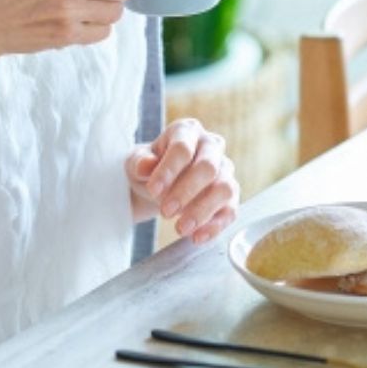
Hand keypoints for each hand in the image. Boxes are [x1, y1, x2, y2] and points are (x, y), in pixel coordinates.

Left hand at [126, 119, 239, 243]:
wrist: (155, 186)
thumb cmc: (148, 168)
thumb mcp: (136, 163)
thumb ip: (140, 162)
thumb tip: (146, 165)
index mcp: (187, 131)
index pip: (183, 148)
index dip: (169, 170)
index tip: (153, 190)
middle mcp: (211, 147)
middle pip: (208, 168)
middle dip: (186, 192)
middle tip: (165, 212)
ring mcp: (224, 171)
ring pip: (224, 189)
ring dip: (202, 211)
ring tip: (180, 229)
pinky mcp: (230, 196)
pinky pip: (230, 211)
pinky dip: (215, 226)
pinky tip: (197, 237)